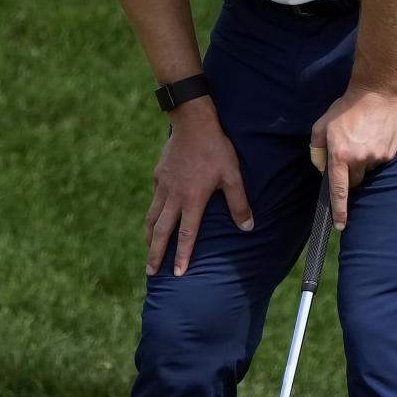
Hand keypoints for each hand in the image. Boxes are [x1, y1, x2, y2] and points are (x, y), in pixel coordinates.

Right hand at [145, 103, 253, 277]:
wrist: (192, 122)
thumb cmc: (216, 148)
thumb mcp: (233, 175)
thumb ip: (239, 203)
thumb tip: (247, 227)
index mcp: (192, 199)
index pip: (186, 235)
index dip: (182, 256)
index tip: (178, 274)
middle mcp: (173, 196)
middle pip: (161, 231)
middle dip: (156, 254)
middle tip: (151, 272)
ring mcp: (163, 186)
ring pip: (153, 217)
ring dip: (150, 236)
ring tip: (148, 249)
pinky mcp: (158, 175)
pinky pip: (154, 199)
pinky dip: (153, 212)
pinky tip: (155, 216)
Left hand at [310, 87, 396, 230]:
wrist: (376, 92)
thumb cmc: (346, 107)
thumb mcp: (322, 125)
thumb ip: (317, 149)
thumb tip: (322, 168)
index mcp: (340, 154)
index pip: (338, 189)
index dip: (339, 210)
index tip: (340, 225)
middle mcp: (359, 159)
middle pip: (354, 182)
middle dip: (350, 174)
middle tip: (349, 153)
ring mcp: (377, 156)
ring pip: (368, 171)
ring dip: (363, 162)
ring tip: (363, 139)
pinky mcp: (390, 152)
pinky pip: (380, 162)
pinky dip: (375, 154)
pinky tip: (373, 137)